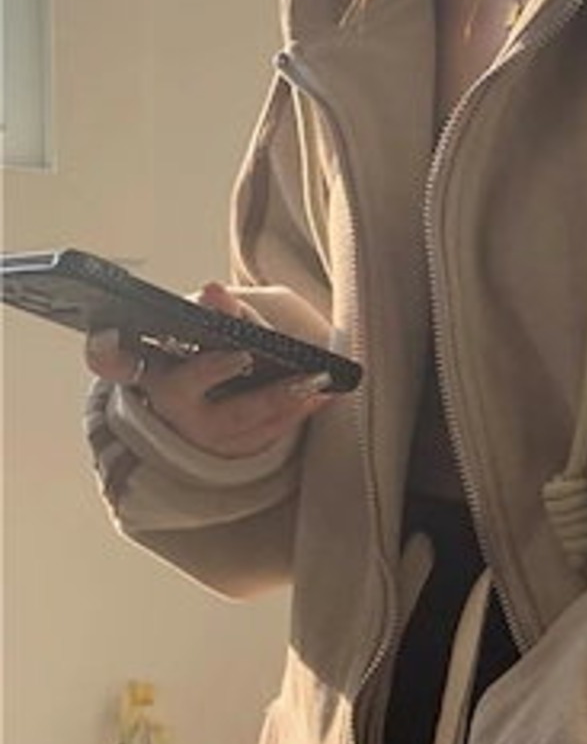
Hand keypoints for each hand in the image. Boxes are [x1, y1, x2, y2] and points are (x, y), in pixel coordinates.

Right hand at [85, 282, 334, 458]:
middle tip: (243, 356)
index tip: (113, 336)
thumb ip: (223, 312)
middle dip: (214, 371)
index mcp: (149, 365)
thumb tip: (214, 292)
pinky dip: (296, 412)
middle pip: (185, 390)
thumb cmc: (215, 353)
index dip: (105, 351)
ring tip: (314, 377)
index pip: (109, 358)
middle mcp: (167, 403)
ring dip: (279, 398)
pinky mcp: (231, 451)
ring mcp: (198, 433)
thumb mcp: (219, 328)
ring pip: (236, 419)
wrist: (226, 401)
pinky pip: (265, 435)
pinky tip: (323, 394)